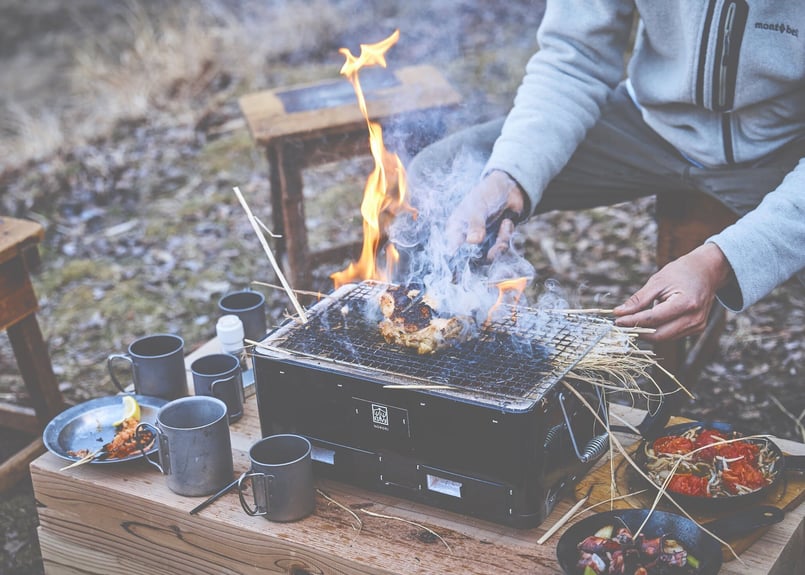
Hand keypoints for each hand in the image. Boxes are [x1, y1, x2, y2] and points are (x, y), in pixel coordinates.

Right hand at [445, 171, 526, 258]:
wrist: (510, 188)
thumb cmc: (486, 194)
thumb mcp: (478, 207)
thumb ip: (475, 224)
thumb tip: (472, 241)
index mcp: (455, 229)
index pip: (452, 251)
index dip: (459, 260)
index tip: (471, 261)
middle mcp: (466, 238)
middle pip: (471, 260)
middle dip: (487, 254)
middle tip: (500, 246)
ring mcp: (481, 242)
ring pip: (488, 258)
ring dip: (499, 246)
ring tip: (506, 225)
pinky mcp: (495, 243)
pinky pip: (500, 251)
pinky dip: (506, 237)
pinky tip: (507, 222)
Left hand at [613, 243, 733, 341]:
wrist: (707, 271)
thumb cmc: (681, 272)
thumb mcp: (657, 281)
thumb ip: (638, 299)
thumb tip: (619, 313)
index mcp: (686, 304)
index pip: (654, 319)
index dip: (633, 321)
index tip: (617, 321)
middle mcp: (694, 319)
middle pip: (659, 335)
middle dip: (637, 331)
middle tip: (620, 325)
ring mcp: (697, 326)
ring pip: (664, 338)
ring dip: (645, 333)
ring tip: (630, 323)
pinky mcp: (696, 329)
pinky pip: (671, 335)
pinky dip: (657, 331)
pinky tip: (646, 322)